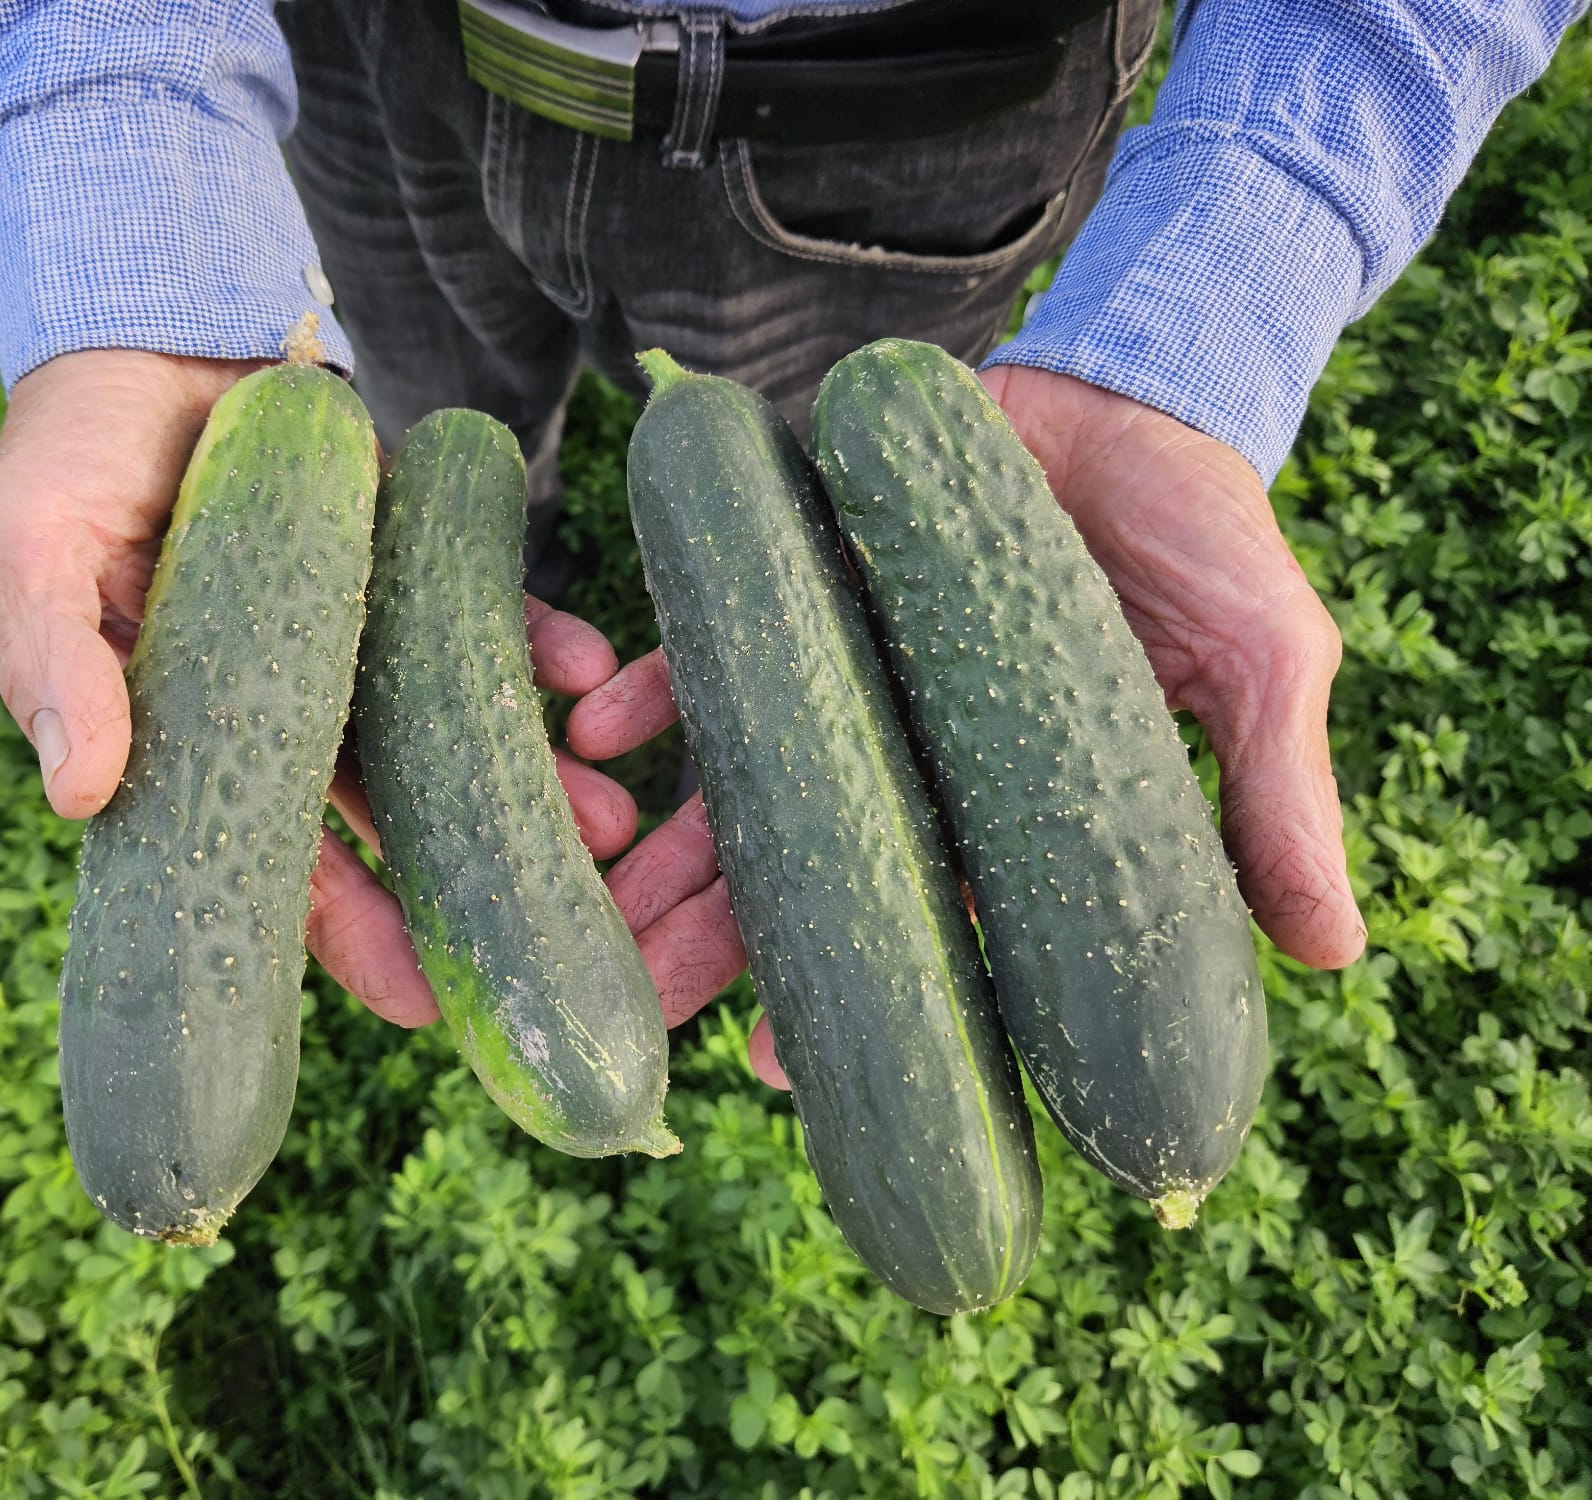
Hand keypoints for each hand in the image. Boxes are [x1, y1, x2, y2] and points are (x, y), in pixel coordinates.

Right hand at [0, 348, 641, 1026]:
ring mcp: (351, 639)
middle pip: (381, 819)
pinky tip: (584, 671)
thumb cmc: (65, 455)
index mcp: (190, 740)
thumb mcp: (29, 550)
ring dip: (522, 778)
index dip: (342, 936)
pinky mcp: (406, 562)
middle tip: (547, 935)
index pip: (270, 864)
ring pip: (442, 732)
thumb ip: (51, 660)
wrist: (145, 334)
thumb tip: (79, 792)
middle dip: (460, 878)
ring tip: (607, 823)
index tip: (423, 1005)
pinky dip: (529, 642)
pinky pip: (476, 615)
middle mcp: (283, 709)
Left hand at [568, 365, 1365, 1090]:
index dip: (862, 996)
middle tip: (641, 1006)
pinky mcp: (806, 586)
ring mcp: (852, 677)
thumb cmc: (1208, 536)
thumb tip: (1334, 954)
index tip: (782, 1066)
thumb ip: (1276, 798)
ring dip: (664, 846)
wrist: (1135, 390)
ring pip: (749, 783)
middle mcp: (915, 759)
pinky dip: (659, 689)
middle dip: (724, 942)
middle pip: (814, 870)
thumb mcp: (1262, 662)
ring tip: (594, 910)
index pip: (932, 925)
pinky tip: (595, 736)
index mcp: (1010, 808)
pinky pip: (719, 647)